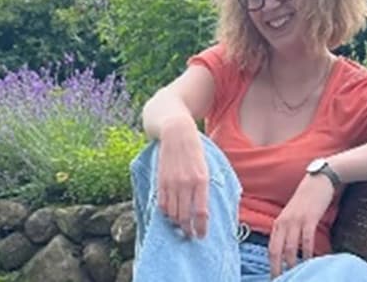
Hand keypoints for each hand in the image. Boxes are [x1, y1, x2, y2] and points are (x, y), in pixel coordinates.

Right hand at [156, 121, 208, 238]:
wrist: (177, 132)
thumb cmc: (195, 150)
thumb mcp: (206, 167)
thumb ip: (204, 187)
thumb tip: (204, 210)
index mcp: (201, 180)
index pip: (200, 212)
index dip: (200, 227)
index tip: (201, 235)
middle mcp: (186, 183)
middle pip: (184, 216)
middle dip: (187, 229)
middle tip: (190, 234)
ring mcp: (171, 182)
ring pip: (172, 212)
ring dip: (176, 223)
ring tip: (180, 226)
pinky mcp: (160, 180)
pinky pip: (161, 204)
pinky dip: (165, 213)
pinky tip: (170, 214)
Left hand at [268, 174, 334, 278]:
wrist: (317, 182)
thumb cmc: (305, 201)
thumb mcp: (291, 215)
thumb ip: (288, 231)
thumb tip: (287, 251)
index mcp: (278, 223)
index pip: (271, 248)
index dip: (271, 265)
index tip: (274, 277)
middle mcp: (283, 223)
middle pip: (277, 251)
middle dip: (278, 268)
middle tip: (282, 280)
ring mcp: (295, 221)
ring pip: (291, 248)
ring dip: (293, 264)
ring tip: (296, 275)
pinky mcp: (308, 218)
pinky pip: (306, 240)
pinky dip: (308, 253)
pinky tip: (311, 262)